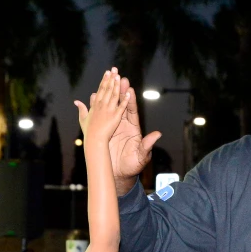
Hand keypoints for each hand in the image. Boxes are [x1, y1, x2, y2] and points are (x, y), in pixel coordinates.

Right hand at [74, 68, 128, 145]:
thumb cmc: (89, 134)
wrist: (94, 143)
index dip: (104, 81)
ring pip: (114, 97)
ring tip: (119, 76)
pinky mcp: (115, 119)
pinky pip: (122, 108)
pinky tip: (128, 93)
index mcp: (95, 106)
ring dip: (117, 86)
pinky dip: (125, 101)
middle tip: (114, 69)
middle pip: (107, 91)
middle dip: (111, 79)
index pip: (101, 91)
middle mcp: (102, 107)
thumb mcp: (83, 120)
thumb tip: (76, 101)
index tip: (107, 72)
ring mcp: (109, 112)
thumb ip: (82, 110)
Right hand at [108, 76, 161, 192]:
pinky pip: (101, 116)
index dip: (131, 100)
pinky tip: (93, 96)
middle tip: (119, 78)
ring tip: (106, 82)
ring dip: (109, 95)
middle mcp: (124, 125)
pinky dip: (97, 106)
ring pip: (111, 108)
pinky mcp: (105, 131)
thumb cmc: (133, 166)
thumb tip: (157, 135)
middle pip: (122, 105)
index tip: (130, 88)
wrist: (120, 173)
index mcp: (134, 129)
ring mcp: (114, 127)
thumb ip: (147, 145)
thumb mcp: (141, 156)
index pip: (132, 111)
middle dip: (120, 91)